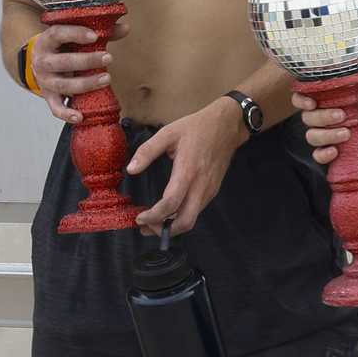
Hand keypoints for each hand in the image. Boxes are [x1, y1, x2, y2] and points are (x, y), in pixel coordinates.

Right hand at [27, 18, 129, 124]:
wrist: (36, 61)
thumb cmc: (60, 46)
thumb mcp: (72, 35)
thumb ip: (99, 32)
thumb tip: (125, 28)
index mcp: (46, 41)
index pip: (57, 34)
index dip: (75, 34)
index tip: (94, 36)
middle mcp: (43, 61)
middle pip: (63, 62)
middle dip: (87, 61)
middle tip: (108, 58)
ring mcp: (44, 80)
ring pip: (63, 85)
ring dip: (86, 84)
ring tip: (106, 78)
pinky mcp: (48, 96)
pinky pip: (55, 108)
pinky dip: (66, 114)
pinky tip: (80, 116)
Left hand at [125, 99, 237, 238]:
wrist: (227, 126)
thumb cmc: (196, 128)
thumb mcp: (168, 133)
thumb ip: (147, 151)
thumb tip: (131, 169)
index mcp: (188, 171)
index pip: (171, 203)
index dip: (154, 216)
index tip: (139, 218)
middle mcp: (201, 186)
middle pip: (185, 221)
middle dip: (164, 230)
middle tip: (145, 228)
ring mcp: (209, 190)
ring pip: (192, 219)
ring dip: (172, 227)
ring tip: (152, 223)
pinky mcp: (213, 191)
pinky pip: (197, 211)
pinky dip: (181, 218)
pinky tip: (168, 213)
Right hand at [297, 81, 357, 165]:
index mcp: (323, 100)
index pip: (301, 98)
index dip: (301, 101)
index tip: (312, 103)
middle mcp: (319, 117)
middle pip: (307, 117)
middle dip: (323, 117)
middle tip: (342, 115)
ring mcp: (323, 135)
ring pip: (312, 136)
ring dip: (327, 135)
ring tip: (347, 133)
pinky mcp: (329, 150)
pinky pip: (318, 155)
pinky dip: (324, 154)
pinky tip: (335, 151)